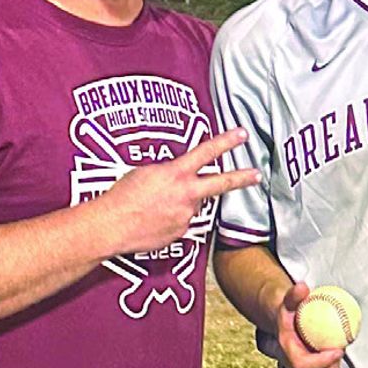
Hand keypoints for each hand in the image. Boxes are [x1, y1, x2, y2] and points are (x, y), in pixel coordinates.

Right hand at [97, 127, 259, 254]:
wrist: (111, 226)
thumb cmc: (120, 197)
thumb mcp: (144, 172)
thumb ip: (167, 172)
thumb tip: (175, 175)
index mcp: (176, 174)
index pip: (206, 152)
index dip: (226, 142)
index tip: (241, 135)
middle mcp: (186, 194)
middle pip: (221, 183)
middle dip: (241, 178)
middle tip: (256, 174)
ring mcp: (186, 215)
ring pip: (194, 204)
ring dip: (183, 202)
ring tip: (158, 204)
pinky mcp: (181, 232)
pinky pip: (181, 222)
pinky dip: (172, 218)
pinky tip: (155, 218)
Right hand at [277, 281, 344, 367]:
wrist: (285, 323)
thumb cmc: (291, 311)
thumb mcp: (290, 301)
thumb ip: (294, 295)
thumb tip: (303, 287)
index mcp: (285, 348)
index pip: (300, 364)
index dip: (320, 362)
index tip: (338, 350)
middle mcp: (289, 363)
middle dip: (329, 367)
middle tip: (341, 350)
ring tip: (338, 352)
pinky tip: (335, 359)